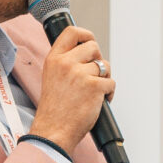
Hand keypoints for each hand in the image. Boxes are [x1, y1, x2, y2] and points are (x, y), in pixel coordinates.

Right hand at [30, 23, 115, 154]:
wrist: (54, 131)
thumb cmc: (55, 109)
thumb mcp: (52, 78)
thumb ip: (66, 63)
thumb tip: (89, 54)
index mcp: (54, 59)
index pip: (72, 32)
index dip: (86, 34)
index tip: (90, 42)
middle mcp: (66, 63)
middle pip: (93, 47)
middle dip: (98, 59)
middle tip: (95, 74)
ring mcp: (80, 74)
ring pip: (105, 65)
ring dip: (105, 78)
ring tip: (96, 92)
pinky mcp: (94, 87)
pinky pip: (111, 82)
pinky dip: (109, 93)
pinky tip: (100, 102)